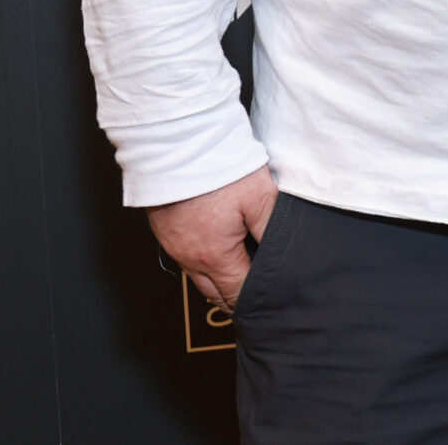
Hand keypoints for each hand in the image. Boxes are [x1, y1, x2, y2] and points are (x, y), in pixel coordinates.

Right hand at [145, 165, 277, 309]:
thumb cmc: (219, 170)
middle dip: (235, 298)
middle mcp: (189, 258)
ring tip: (242, 275)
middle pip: (215, 292)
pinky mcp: (165, 230)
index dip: (256, 301)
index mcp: (214, 257)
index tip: (270, 303)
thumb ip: (272, 231)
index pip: (237, 294)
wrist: (178, 145)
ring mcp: (174, 246)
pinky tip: (219, 249)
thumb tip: (282, 258)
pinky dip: (204, 261)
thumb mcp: (260, 198)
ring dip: (219, 279)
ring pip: (199, 275)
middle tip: (257, 298)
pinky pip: (186, 257)